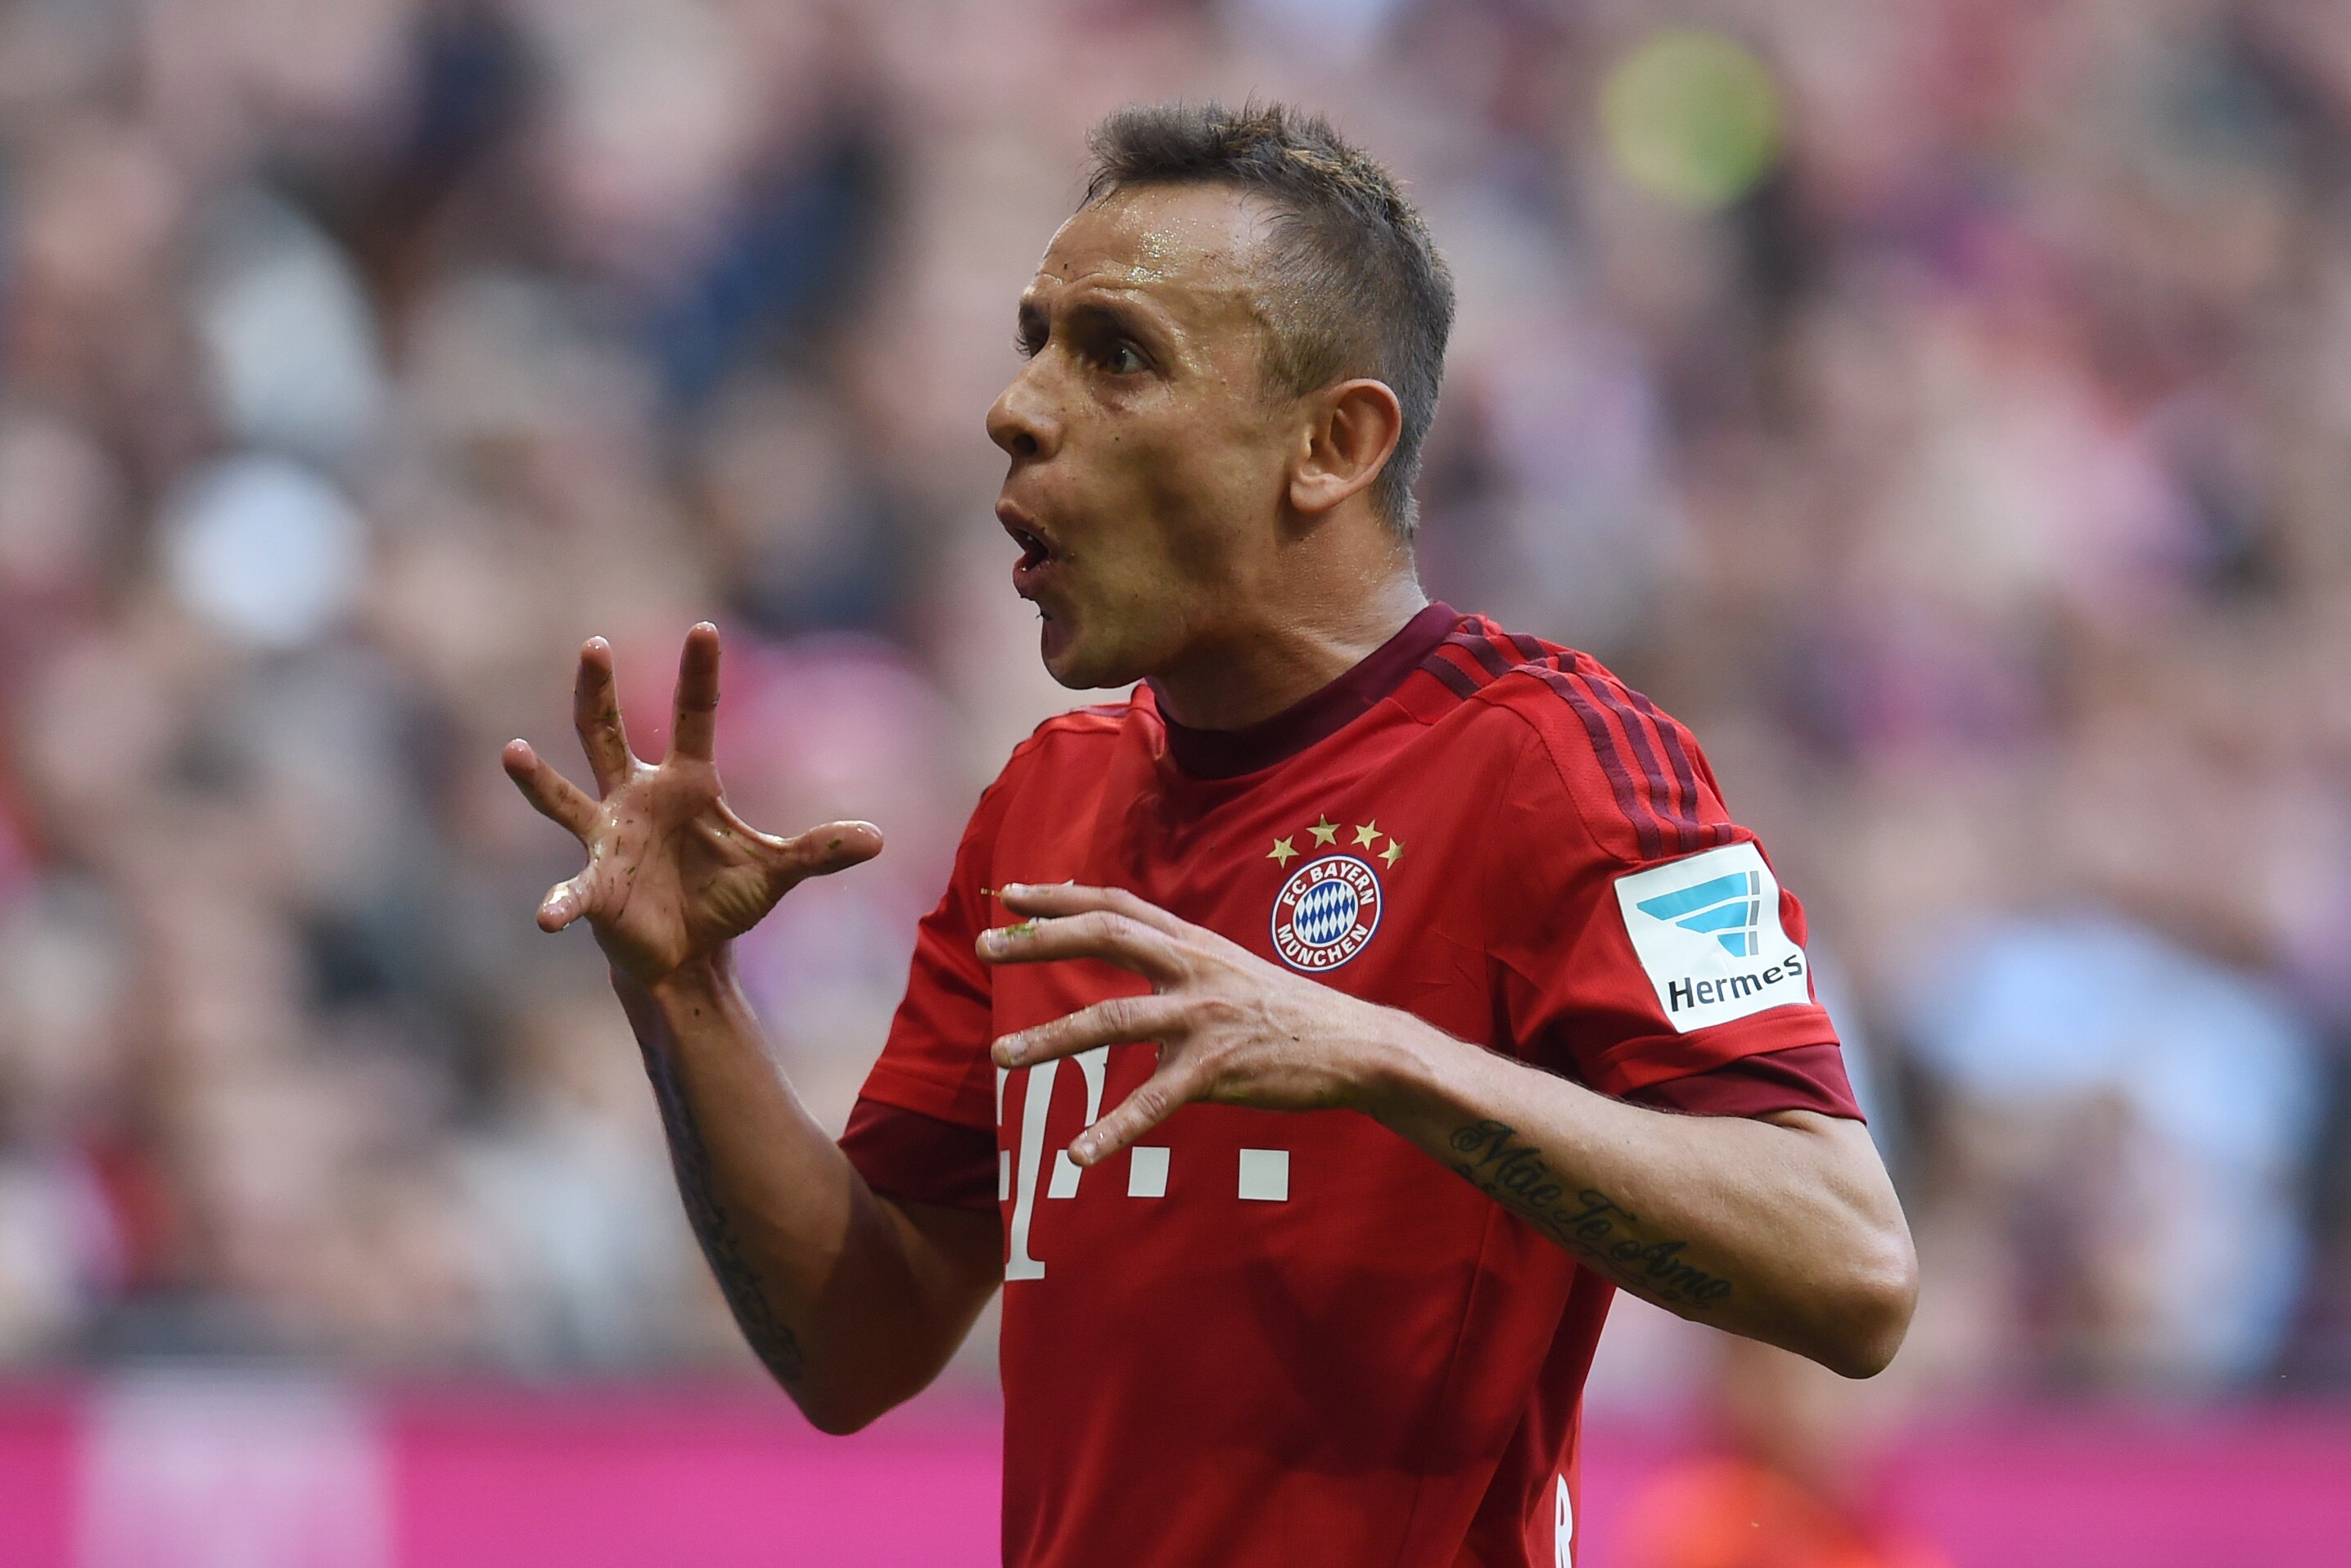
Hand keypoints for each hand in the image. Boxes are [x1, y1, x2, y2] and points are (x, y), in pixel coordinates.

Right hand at [502, 623, 881, 987]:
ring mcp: (608, 837)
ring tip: (511, 752)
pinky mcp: (595, 886)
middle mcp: (637, 797)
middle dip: (599, 691)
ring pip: (565, 798)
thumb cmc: (724, 898)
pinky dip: (560, 904)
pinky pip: (572, 891)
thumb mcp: (776, 871)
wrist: (688, 952)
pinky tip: (548, 918)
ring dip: (537, 780)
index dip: (701, 675)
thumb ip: (820, 852)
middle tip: (595, 646)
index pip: (695, 717)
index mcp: (687, 782)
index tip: (706, 627)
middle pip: (608, 733)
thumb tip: (879, 840)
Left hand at [978, 883, 1407, 1164]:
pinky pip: (1153, 1102)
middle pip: (1105, 937)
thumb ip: (1181, 960)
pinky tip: (1077, 1154)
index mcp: (1194, 943)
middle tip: (984, 945)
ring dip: (1049, 1038)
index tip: (1010, 894)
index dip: (1062, 894)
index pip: (1118, 904)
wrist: (1356, 1047)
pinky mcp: (1217, 1069)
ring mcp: (1204, 1018)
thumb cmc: (1288, 1014)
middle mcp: (1194, 969)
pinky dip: (1113, 1130)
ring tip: (1001, 1055)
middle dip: (1039, 940)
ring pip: (1111, 1020)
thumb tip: (1135, 955)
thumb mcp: (1231, 968)